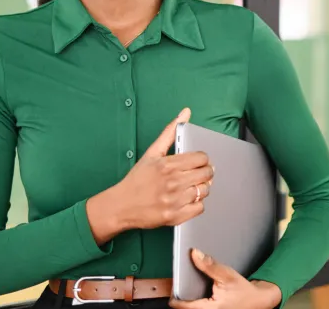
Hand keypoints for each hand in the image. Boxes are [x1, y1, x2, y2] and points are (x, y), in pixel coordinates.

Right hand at [87, 108, 213, 243]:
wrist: (121, 205)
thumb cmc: (137, 178)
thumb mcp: (152, 152)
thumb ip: (170, 132)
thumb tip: (185, 112)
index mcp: (168, 164)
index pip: (202, 158)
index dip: (202, 160)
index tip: (197, 163)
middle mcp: (173, 182)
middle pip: (206, 174)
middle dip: (205, 173)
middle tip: (197, 174)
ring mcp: (174, 200)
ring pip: (205, 191)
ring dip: (201, 188)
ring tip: (191, 187)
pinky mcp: (175, 216)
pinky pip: (200, 208)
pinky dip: (197, 204)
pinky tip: (187, 199)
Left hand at [169, 249, 281, 308]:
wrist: (258, 300)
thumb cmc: (244, 291)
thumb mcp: (227, 276)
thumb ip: (210, 266)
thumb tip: (194, 253)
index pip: (181, 305)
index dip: (175, 293)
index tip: (174, 282)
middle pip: (184, 306)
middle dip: (182, 293)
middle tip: (182, 280)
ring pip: (191, 306)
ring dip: (189, 295)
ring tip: (190, 283)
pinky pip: (198, 306)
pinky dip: (196, 297)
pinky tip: (200, 289)